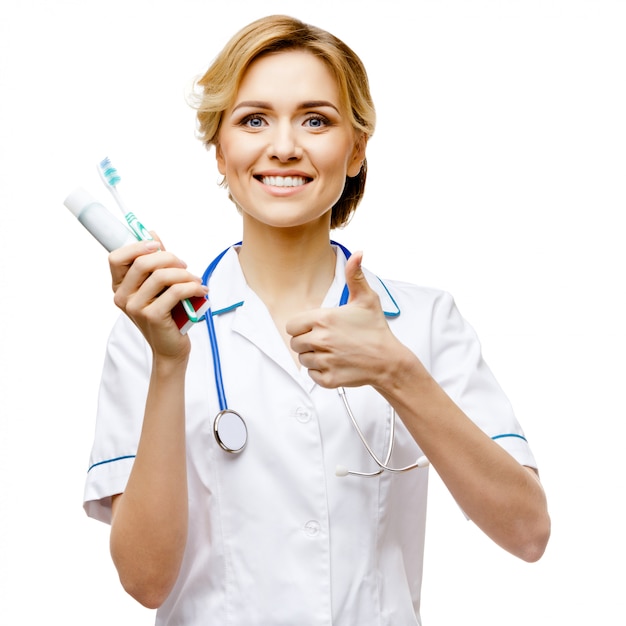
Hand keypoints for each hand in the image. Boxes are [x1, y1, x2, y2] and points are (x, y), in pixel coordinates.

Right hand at [108, 236, 207, 359]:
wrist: (170, 348)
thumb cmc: (166, 315)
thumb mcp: (157, 287)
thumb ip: (154, 262)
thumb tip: (151, 233)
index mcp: (120, 287)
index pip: (116, 258)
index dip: (137, 246)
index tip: (158, 246)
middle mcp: (123, 297)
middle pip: (142, 263)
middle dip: (169, 258)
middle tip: (185, 266)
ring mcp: (135, 307)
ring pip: (162, 276)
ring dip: (185, 274)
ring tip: (196, 280)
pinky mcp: (152, 316)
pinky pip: (175, 291)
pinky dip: (192, 286)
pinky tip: (201, 290)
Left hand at [286, 251, 404, 388]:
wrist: (388, 361)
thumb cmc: (376, 330)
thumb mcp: (367, 299)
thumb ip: (355, 276)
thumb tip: (357, 254)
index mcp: (324, 320)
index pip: (292, 325)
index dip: (301, 326)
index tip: (314, 328)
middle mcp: (320, 340)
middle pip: (295, 343)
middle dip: (306, 341)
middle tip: (326, 340)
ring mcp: (324, 361)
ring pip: (303, 359)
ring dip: (313, 356)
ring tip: (332, 352)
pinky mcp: (327, 378)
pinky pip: (311, 375)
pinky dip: (320, 371)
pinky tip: (335, 363)